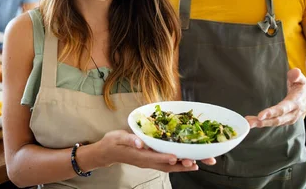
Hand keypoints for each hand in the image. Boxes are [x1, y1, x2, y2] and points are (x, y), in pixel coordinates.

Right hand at [94, 130, 215, 171]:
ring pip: (168, 167)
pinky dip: (178, 164)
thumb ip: (129, 139)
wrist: (108, 152)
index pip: (154, 157)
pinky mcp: (151, 160)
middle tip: (195, 162)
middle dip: (181, 164)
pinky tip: (187, 161)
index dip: (165, 157)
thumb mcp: (118, 137)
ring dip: (182, 166)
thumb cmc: (112, 143)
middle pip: (166, 165)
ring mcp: (149, 162)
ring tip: (196, 164)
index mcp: (138, 155)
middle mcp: (146, 161)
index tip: (176, 157)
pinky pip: (166, 165)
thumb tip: (139, 143)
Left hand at [246, 68, 305, 127]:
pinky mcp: (286, 121)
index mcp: (295, 103)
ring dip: (260, 124)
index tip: (260, 115)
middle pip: (277, 120)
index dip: (271, 113)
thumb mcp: (302, 80)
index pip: (282, 109)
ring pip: (274, 123)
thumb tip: (294, 72)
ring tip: (248, 123)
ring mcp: (289, 119)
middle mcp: (293, 114)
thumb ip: (297, 76)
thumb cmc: (304, 88)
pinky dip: (263, 124)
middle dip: (262, 122)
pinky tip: (253, 122)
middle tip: (249, 122)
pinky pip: (274, 123)